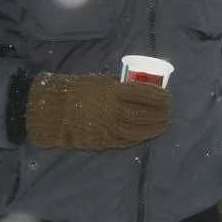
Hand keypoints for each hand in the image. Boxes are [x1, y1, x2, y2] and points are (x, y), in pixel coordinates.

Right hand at [25, 73, 171, 150]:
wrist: (51, 111)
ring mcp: (108, 128)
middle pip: (145, 114)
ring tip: (163, 124)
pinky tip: (145, 134)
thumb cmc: (77, 90)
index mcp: (114, 92)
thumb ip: (121, 85)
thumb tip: (143, 86)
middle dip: (161, 113)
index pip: (146, 95)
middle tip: (169, 111)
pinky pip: (125, 141)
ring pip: (138, 130)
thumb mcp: (101, 80)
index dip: (160, 97)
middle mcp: (114, 111)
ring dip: (154, 128)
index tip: (168, 97)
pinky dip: (138, 137)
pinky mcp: (102, 141)